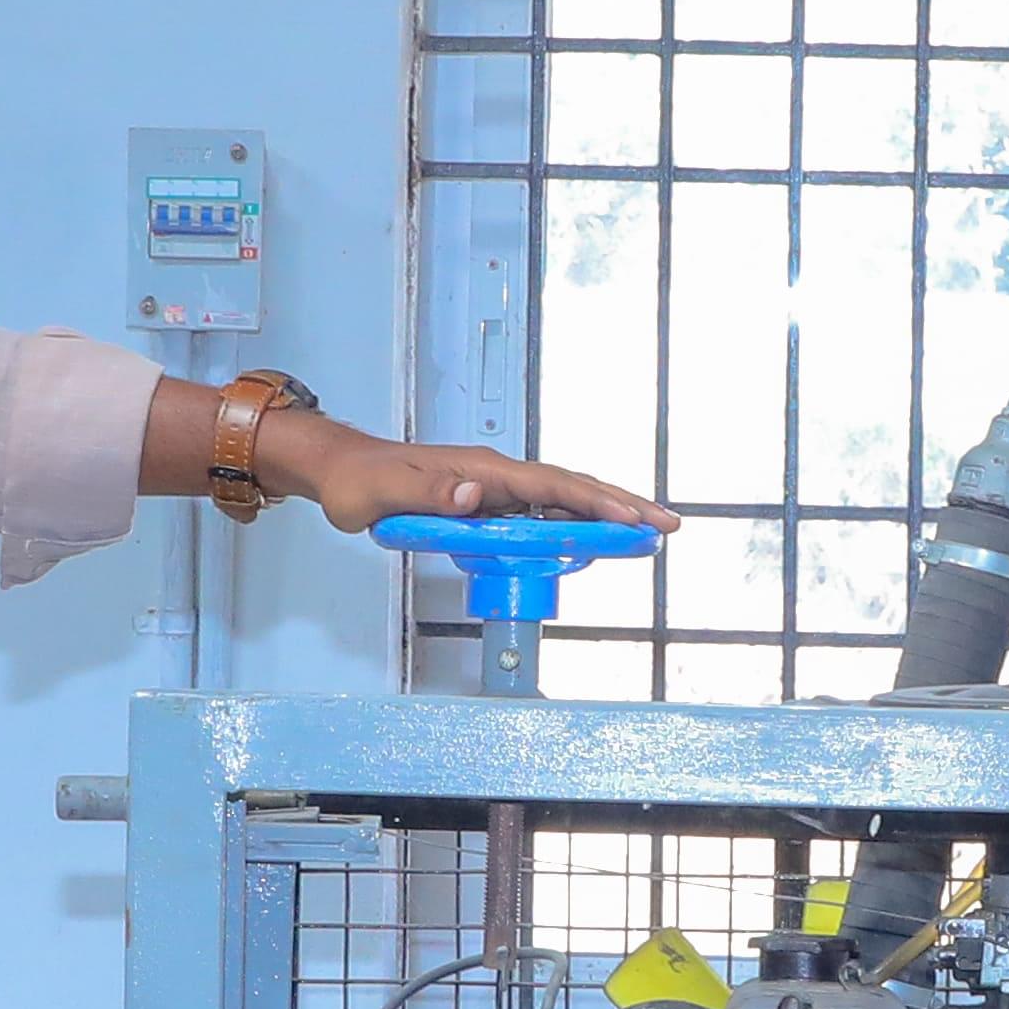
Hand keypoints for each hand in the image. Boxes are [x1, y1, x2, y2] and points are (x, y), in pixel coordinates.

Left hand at [286, 420, 667, 538]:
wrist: (341, 471)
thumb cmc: (358, 482)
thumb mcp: (384, 492)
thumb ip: (429, 494)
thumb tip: (476, 494)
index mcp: (481, 470)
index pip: (550, 486)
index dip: (594, 502)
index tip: (631, 518)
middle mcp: (496, 475)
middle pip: (571, 488)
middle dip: (622, 505)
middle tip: (666, 526)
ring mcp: (494, 488)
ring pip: (563, 499)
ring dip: (606, 514)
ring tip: (648, 533)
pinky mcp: (488, 503)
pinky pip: (542, 513)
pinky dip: (575, 523)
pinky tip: (595, 539)